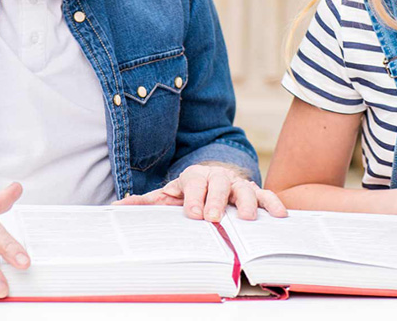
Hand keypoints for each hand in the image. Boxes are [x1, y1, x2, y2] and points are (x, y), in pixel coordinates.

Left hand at [115, 164, 287, 220]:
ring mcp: (237, 184)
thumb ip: (146, 203)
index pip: (193, 183)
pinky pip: (266, 195)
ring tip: (247, 218)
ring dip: (246, 202)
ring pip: (243, 189)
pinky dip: (273, 203)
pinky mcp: (254, 193)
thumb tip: (117, 208)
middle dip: (217, 200)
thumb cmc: (188, 195)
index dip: (193, 198)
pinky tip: (279, 215)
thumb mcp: (167, 197)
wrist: (212, 183)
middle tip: (215, 218)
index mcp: (194, 177)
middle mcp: (217, 177)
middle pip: (218, 183)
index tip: (193, 214)